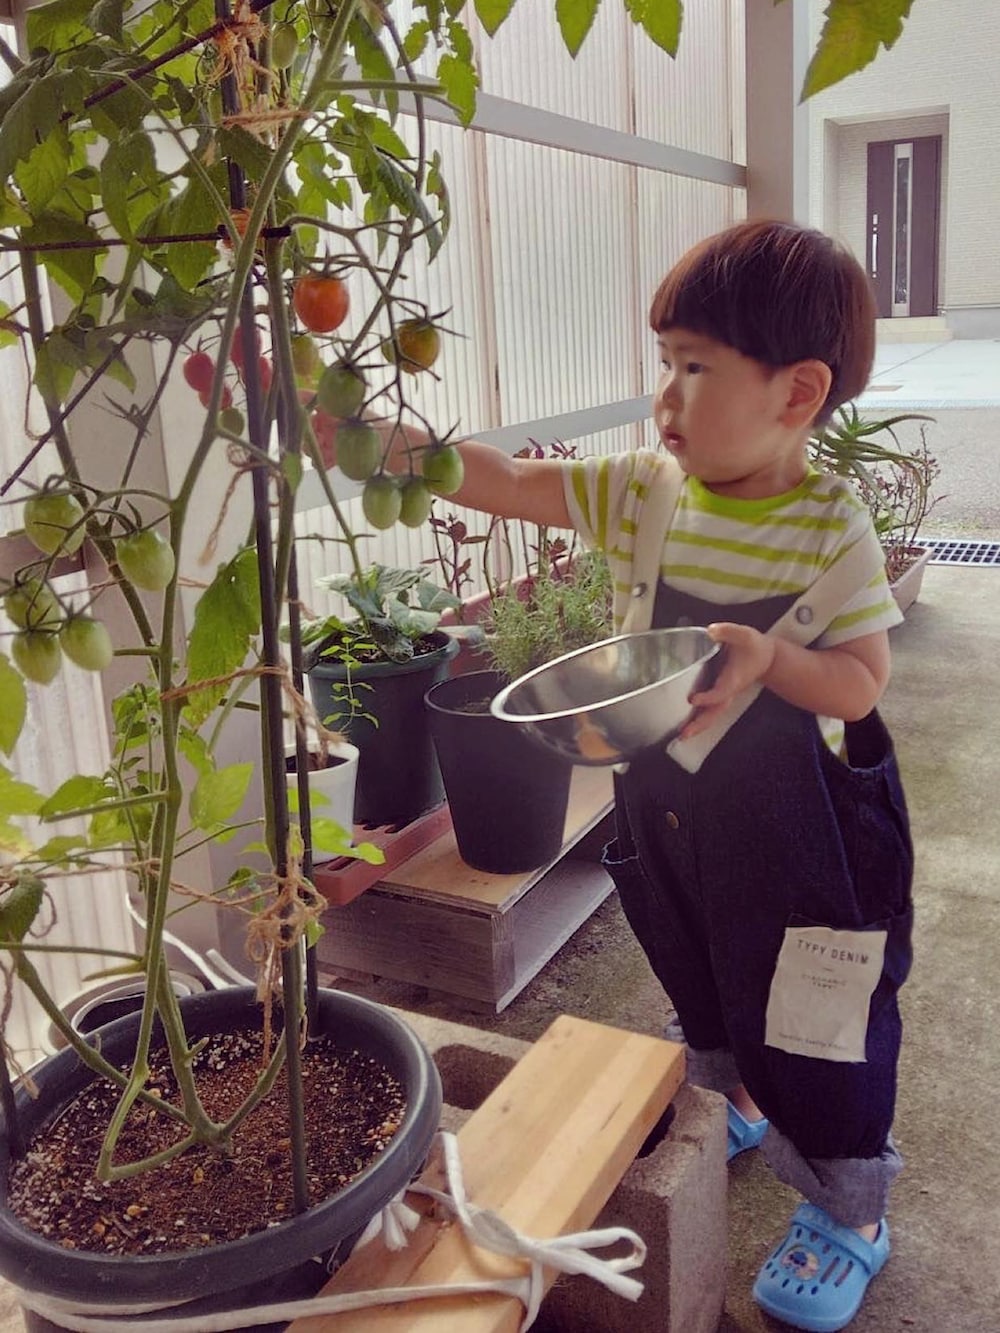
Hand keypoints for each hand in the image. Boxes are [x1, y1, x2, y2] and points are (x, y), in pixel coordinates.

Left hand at [680, 622, 775, 737]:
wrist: (768, 658)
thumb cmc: (755, 647)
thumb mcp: (744, 635)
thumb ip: (728, 631)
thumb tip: (712, 631)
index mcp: (734, 678)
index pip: (720, 692)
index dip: (708, 697)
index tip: (693, 699)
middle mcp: (730, 690)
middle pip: (715, 712)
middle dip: (700, 723)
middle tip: (684, 734)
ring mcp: (726, 694)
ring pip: (713, 714)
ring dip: (699, 725)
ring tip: (683, 736)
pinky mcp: (723, 694)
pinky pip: (711, 710)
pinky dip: (700, 719)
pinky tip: (687, 725)